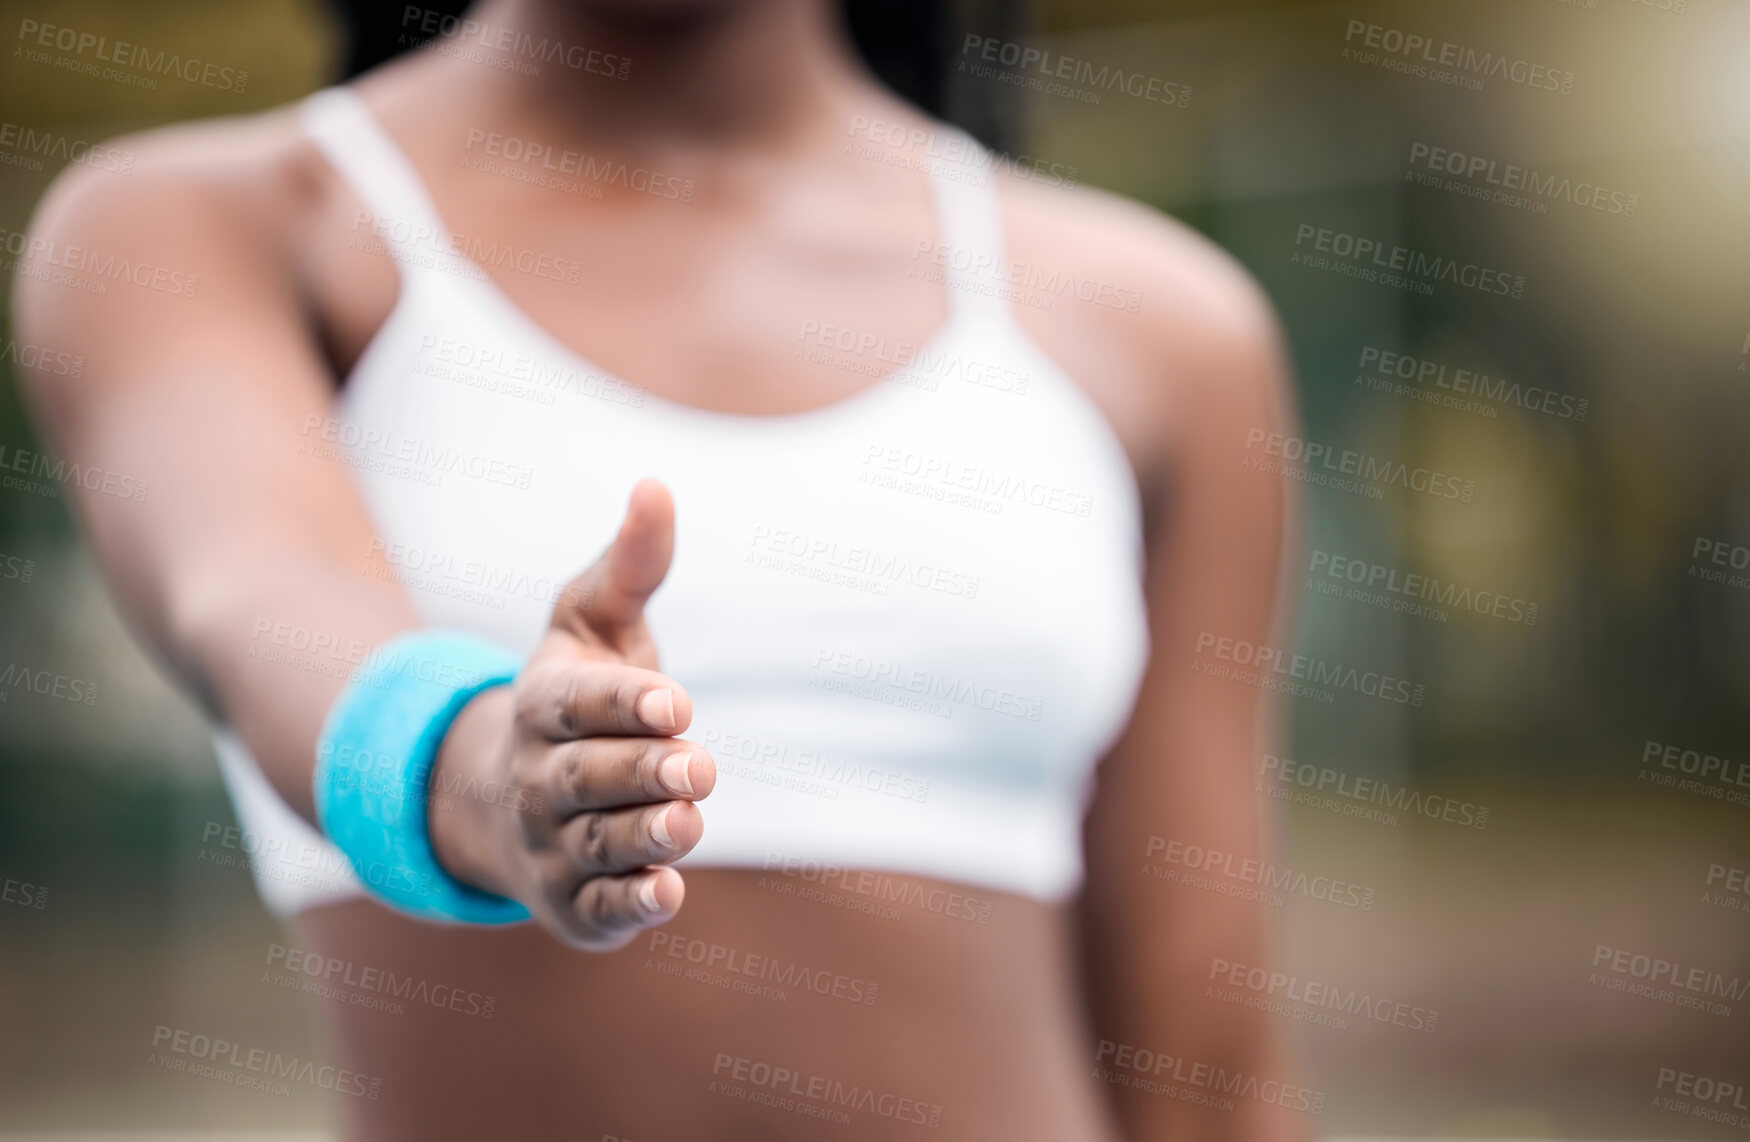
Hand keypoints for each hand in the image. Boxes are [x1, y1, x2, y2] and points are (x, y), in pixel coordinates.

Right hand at [428, 479, 714, 948]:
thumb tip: (656, 484)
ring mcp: (551, 846)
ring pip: (596, 845)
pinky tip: (667, 893)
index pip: (579, 703)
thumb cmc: (572, 701)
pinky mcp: (574, 905)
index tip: (675, 701)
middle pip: (586, 778)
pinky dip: (629, 905)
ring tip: (689, 822)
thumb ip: (631, 565)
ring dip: (642, 837)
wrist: (504, 804)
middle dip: (641, 772)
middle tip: (698, 765)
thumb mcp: (593, 625)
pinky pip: (599, 909)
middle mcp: (537, 778)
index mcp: (542, 704)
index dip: (624, 704)